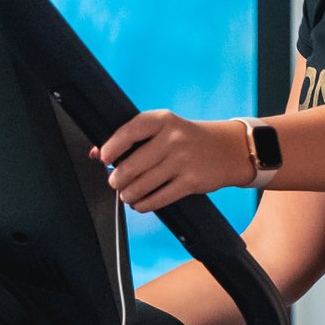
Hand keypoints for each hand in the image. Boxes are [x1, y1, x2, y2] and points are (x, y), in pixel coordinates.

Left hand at [92, 111, 250, 212]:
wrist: (228, 149)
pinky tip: (140, 203)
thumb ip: (132, 138)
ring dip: (128, 194)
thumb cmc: (188, 138)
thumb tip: (96, 153)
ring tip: (126, 194)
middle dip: (117, 179)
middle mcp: (173, 138)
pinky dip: (144, 204)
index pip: (130, 131)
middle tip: (115, 182)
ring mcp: (183, 161)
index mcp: (163, 120)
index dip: (112, 147)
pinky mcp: (191, 181)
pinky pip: (159, 198)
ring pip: (143, 185)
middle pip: (132, 165)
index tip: (103, 158)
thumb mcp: (165, 128)